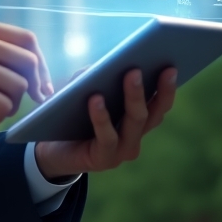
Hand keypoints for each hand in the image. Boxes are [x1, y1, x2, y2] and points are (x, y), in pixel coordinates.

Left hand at [34, 67, 176, 179]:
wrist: (49, 149)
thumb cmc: (71, 114)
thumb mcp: (84, 89)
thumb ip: (98, 76)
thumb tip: (110, 62)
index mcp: (137, 121)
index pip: (159, 104)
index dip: (168, 87)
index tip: (172, 66)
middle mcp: (135, 137)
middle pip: (152, 112)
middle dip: (157, 87)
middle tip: (157, 64)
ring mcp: (122, 151)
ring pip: (135, 122)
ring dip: (134, 96)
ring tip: (132, 73)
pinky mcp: (104, 159)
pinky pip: (107, 137)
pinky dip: (102, 116)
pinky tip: (96, 99)